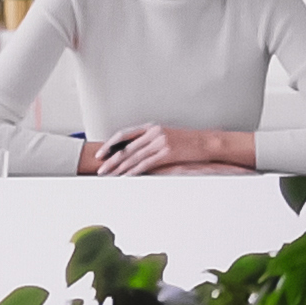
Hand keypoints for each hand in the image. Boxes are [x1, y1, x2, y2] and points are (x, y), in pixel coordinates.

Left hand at [80, 122, 194, 174]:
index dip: (110, 144)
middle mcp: (153, 132)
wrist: (205, 142)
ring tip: (109, 176)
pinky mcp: (167, 153)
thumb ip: (149, 141)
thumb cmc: (186, 142)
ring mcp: (160, 142)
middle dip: (111, 160)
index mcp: (151, 126)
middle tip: (100, 169)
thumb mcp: (165, 135)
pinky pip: (145, 164)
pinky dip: (134, 172)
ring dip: (119, 168)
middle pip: (126, 147)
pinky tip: (126, 177)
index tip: (101, 154)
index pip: (124, 134)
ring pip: (134, 157)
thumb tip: (133, 152)